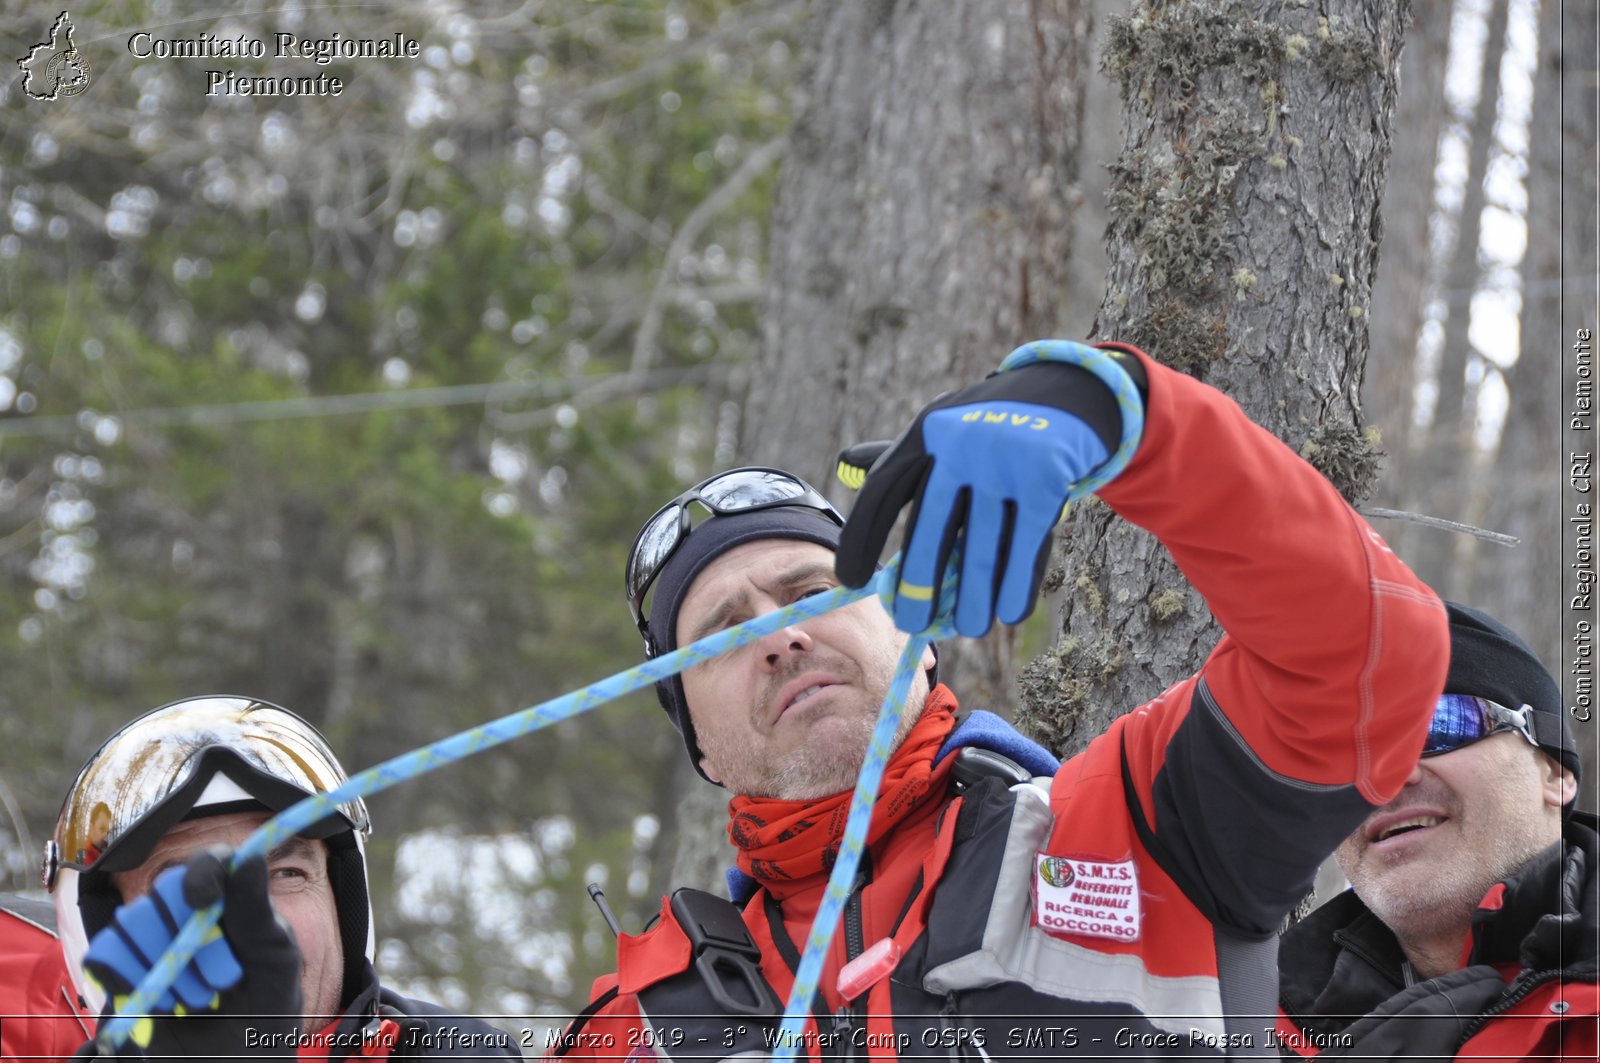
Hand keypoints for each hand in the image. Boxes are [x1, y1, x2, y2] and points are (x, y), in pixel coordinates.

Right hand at [84, 850, 302, 1058]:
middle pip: (166, 888)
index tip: (204, 902)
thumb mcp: (275, 971)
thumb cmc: (260, 1019)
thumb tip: (252, 857)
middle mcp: (187, 915)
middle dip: (188, 936)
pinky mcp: (118, 969)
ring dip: (161, 965)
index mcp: (233, 906)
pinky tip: (155, 1002)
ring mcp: (149, 940)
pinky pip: (102, 953)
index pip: (211, 863)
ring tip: (192, 999)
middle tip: (217, 982)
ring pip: (131, 919)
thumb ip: (260, 916)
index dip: (203, 874)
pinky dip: (125, 978)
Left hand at [836, 351, 1130, 635]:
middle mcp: (958, 444)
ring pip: (981, 548)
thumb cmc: (989, 425)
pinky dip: (1014, 586)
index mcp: (926, 433)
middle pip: (929, 528)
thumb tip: (846, 465)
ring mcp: (1003, 461)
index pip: (882, 492)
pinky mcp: (1045, 479)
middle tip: (911, 622)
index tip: (851, 582)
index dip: (862, 540)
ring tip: (967, 628)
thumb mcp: (943, 428)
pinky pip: (1024, 547)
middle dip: (918, 583)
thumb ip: (901, 453)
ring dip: (973, 598)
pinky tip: (1007, 614)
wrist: (1066, 391)